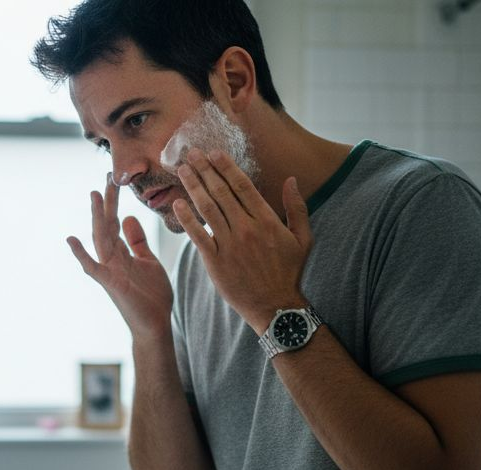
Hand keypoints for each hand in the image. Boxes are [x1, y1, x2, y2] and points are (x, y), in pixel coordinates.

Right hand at [66, 174, 173, 339]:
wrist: (156, 325)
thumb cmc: (152, 297)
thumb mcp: (148, 262)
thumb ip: (137, 242)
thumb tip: (129, 218)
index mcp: (122, 253)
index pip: (115, 222)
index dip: (115, 202)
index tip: (115, 180)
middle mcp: (113, 259)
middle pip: (107, 225)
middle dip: (107, 202)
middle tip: (108, 176)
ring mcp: (109, 270)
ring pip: (101, 239)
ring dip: (97, 217)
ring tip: (94, 194)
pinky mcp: (110, 283)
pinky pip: (92, 267)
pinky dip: (81, 254)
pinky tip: (71, 239)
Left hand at [172, 148, 312, 332]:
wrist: (275, 306)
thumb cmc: (289, 272)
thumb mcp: (303, 238)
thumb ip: (297, 207)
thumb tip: (291, 179)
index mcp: (266, 220)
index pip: (242, 186)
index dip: (227, 167)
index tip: (214, 152)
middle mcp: (246, 229)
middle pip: (221, 192)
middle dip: (205, 170)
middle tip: (192, 153)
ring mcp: (229, 245)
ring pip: (207, 209)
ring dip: (193, 186)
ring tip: (182, 169)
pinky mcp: (215, 261)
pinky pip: (198, 235)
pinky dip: (186, 218)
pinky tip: (177, 203)